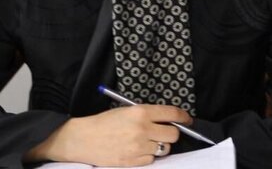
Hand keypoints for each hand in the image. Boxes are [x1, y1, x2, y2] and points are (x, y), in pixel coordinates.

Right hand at [26, 105, 192, 165]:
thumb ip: (147, 114)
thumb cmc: (103, 123)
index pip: (172, 113)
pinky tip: (137, 149)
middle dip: (171, 132)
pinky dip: (148, 155)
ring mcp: (139, 146)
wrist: (84, 139)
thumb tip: (168, 118)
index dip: (184, 117)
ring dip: (160, 145)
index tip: (187, 119)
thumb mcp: (126, 110)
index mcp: (140, 112)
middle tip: (164, 131)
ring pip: (164, 148)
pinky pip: (152, 159)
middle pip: (173, 133)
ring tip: (146, 141)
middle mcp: (142, 129)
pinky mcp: (134, 161)